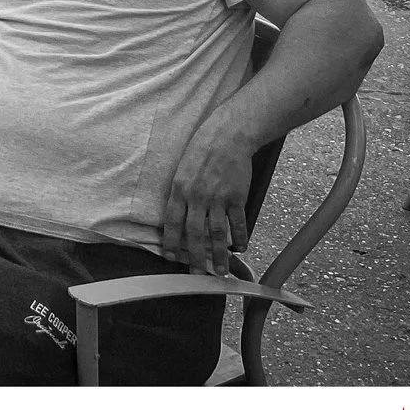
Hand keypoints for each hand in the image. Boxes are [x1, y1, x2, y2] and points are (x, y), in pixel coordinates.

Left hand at [159, 128, 252, 275]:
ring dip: (219, 254)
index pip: (172, 222)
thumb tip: (179, 216)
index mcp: (179, 190)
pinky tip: (240, 248)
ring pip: (217, 233)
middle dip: (195, 257)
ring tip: (221, 271)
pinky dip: (239, 237)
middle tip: (197, 273)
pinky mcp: (237, 197)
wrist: (227, 136)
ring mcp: (218, 198)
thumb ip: (180, 193)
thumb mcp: (181, 170)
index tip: (169, 257)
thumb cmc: (200, 150)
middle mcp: (197, 197)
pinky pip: (237, 222)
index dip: (171, 241)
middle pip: (195, 233)